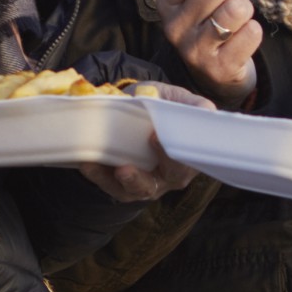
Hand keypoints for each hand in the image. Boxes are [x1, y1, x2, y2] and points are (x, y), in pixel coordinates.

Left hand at [84, 87, 211, 201]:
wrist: (142, 105)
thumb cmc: (165, 105)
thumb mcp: (178, 100)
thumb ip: (193, 105)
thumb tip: (207, 111)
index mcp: (185, 161)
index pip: (182, 167)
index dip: (171, 159)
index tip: (154, 138)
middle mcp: (164, 178)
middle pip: (153, 187)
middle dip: (138, 180)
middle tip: (124, 169)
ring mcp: (142, 182)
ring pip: (128, 191)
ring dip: (109, 182)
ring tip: (95, 167)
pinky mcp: (120, 182)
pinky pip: (108, 184)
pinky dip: (95, 175)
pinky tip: (84, 161)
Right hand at [159, 0, 263, 100]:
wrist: (215, 74)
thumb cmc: (213, 23)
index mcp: (167, 1)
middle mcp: (174, 25)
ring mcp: (194, 49)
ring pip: (236, 9)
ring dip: (246, 8)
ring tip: (239, 17)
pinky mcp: (217, 67)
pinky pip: (251, 33)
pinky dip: (254, 31)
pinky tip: (242, 39)